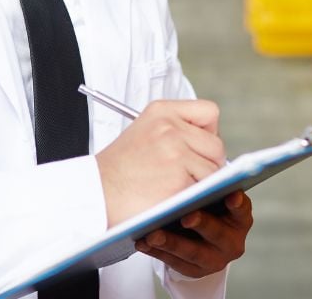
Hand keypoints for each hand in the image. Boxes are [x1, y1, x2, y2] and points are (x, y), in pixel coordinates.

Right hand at [95, 99, 224, 226]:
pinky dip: (196, 199)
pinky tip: (177, 200)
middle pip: (216, 144)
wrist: (94, 195)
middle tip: (188, 177)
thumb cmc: (118, 172)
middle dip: (208, 163)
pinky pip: (206, 190)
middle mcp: (170, 127)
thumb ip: (175, 131)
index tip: (198, 149)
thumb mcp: (143, 133)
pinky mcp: (179, 179)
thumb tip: (213, 146)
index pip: (209, 112)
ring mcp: (176, 152)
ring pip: (214, 169)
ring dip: (202, 184)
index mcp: (161, 111)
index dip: (209, 133)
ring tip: (177, 190)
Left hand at [135, 191, 252, 277]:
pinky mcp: (194, 271)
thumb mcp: (214, 196)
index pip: (241, 210)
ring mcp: (214, 259)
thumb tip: (198, 170)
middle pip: (217, 234)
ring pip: (192, 253)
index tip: (231, 195)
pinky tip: (143, 242)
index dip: (237, 203)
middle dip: (201, 224)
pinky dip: (156, 252)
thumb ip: (211, 186)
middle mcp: (231, 242)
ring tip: (153, 234)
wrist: (201, 236)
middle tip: (186, 216)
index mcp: (240, 219)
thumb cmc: (207, 206)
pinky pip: (173, 263)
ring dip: (171, 243)